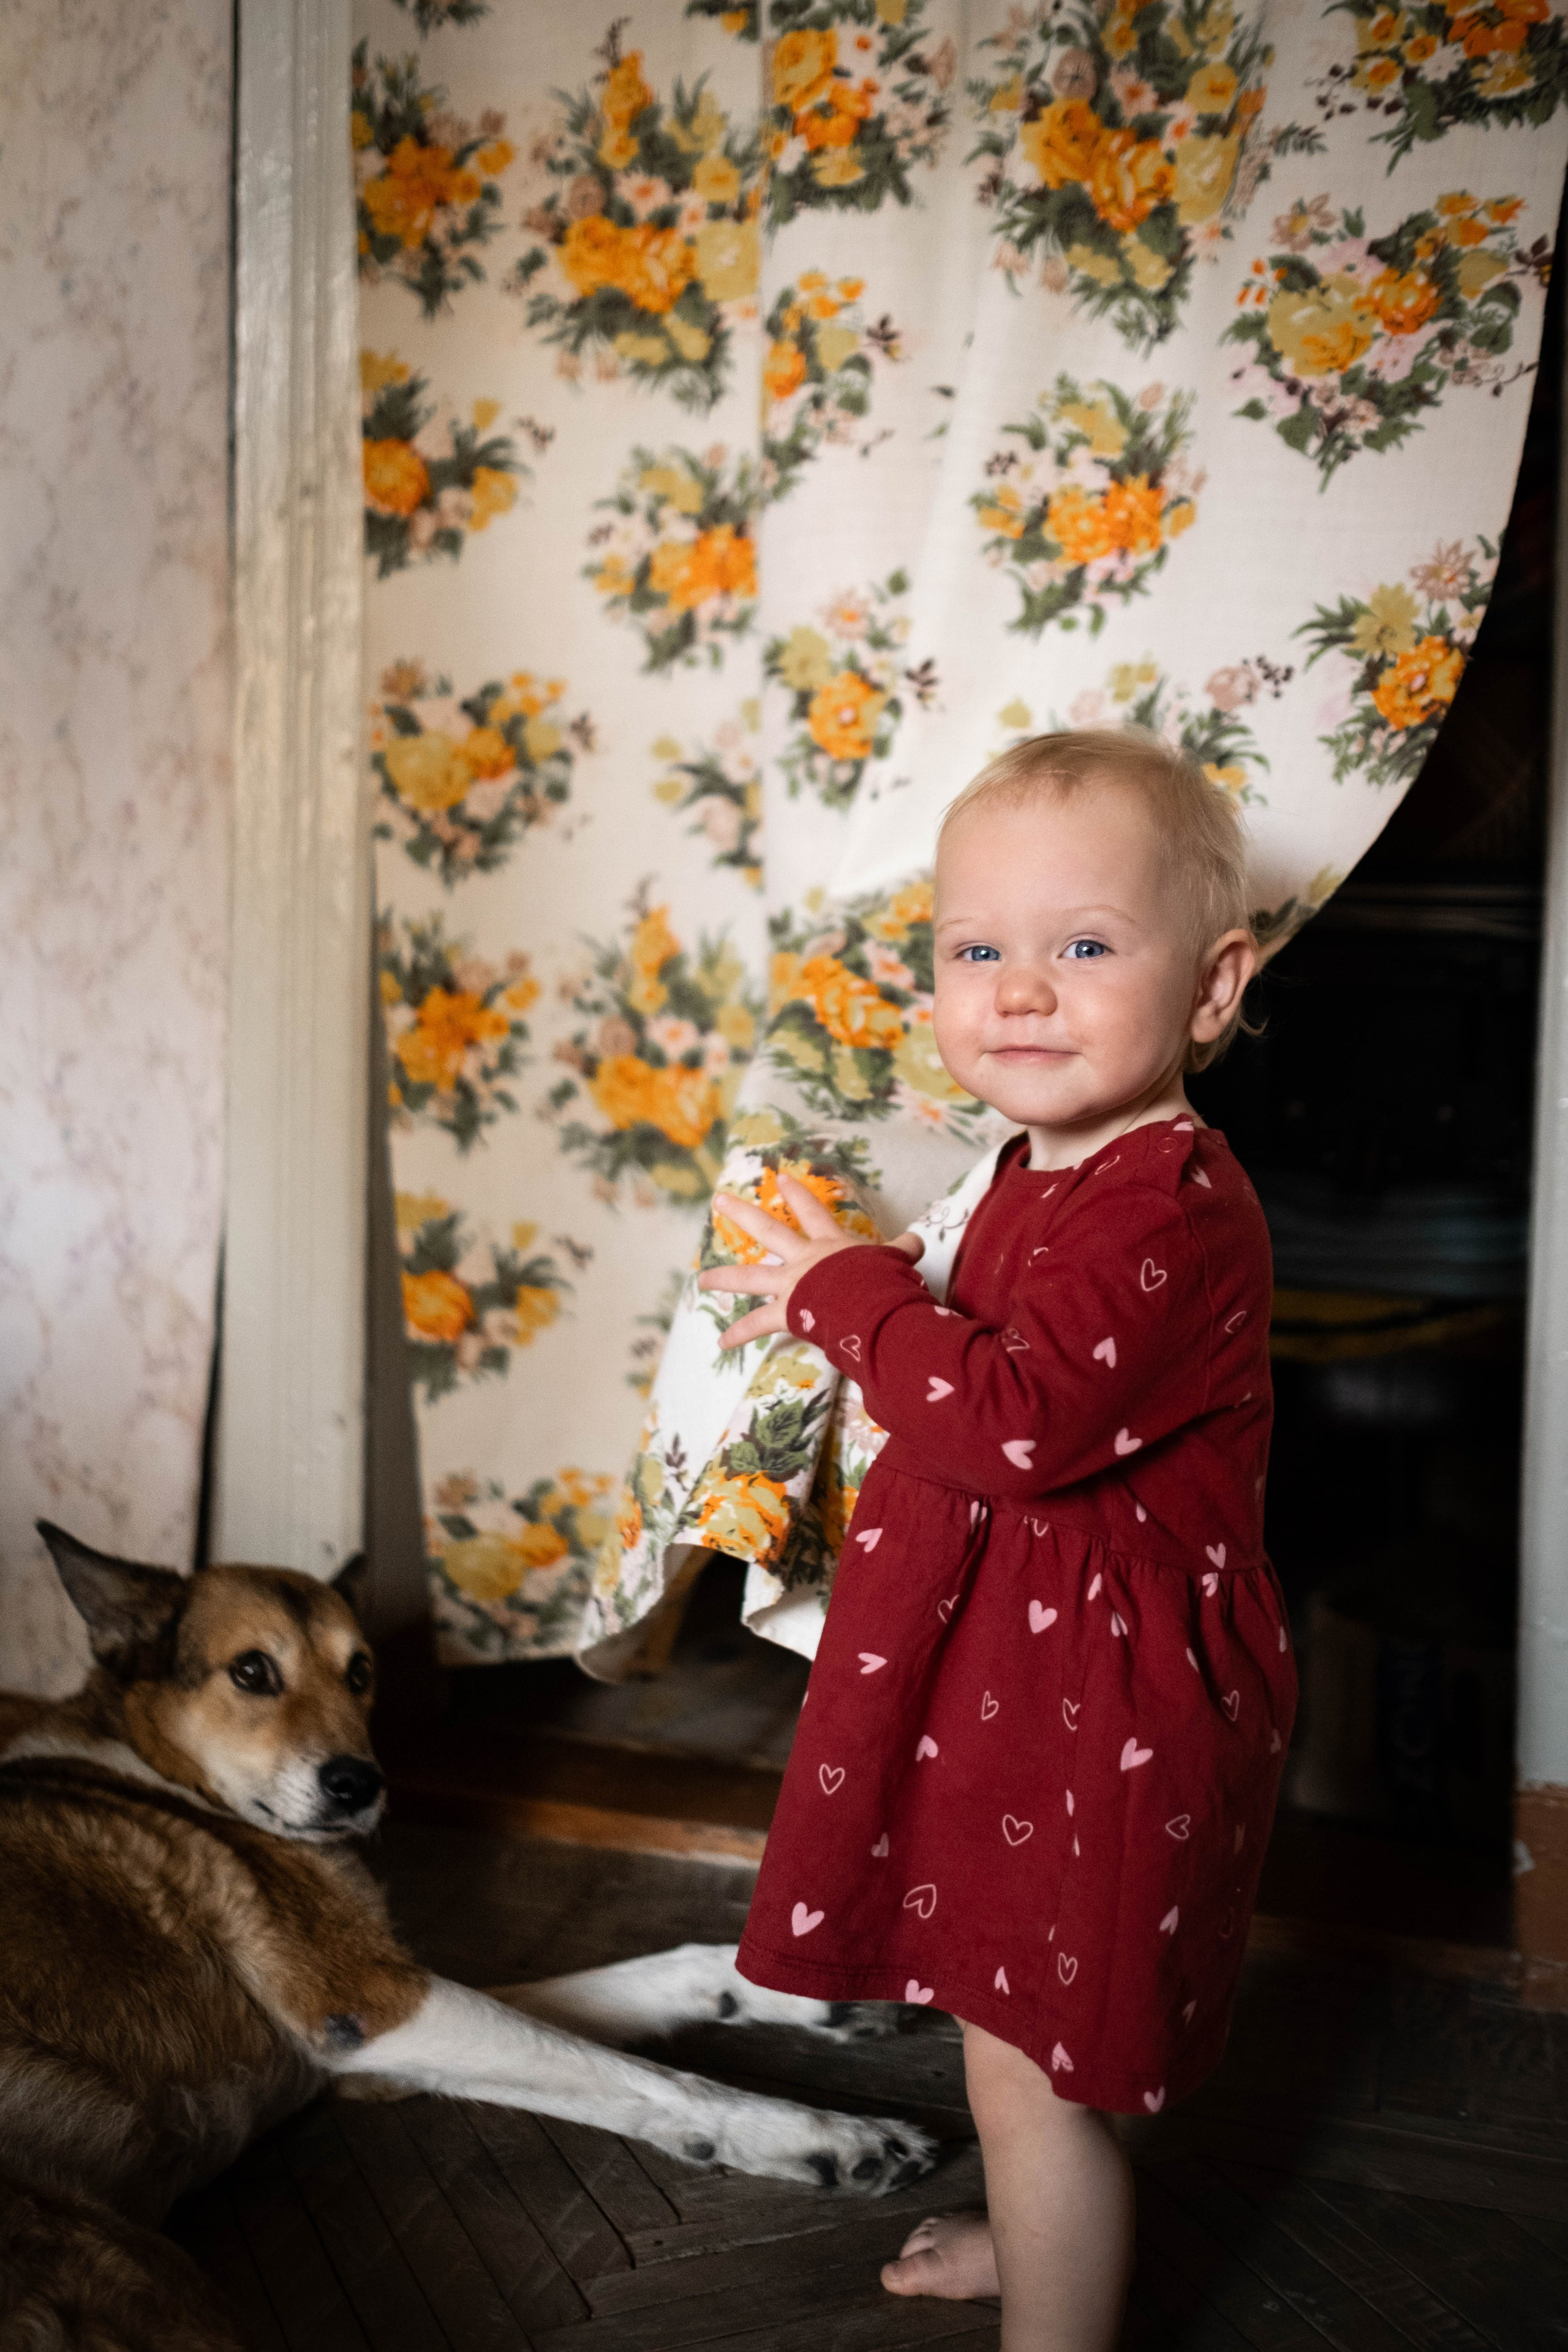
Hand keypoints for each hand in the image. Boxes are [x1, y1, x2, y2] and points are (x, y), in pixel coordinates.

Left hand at [697, 1172, 922, 1351]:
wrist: (871, 1302)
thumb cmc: (884, 1280)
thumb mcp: (896, 1260)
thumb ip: (902, 1250)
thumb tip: (916, 1241)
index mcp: (830, 1245)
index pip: (813, 1212)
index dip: (798, 1195)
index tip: (782, 1178)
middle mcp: (804, 1259)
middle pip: (768, 1231)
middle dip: (742, 1214)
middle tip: (719, 1200)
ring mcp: (791, 1284)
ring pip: (750, 1277)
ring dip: (725, 1277)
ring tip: (703, 1279)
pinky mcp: (785, 1311)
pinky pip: (757, 1325)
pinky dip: (739, 1334)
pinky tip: (721, 1342)